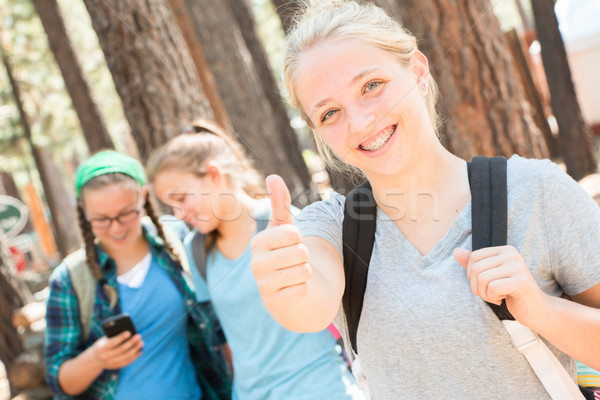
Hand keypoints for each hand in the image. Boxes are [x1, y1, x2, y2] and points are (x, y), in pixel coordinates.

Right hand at [89, 331, 143, 369]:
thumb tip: (129, 333)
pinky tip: (140, 351)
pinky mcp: (116, 367)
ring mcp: (111, 363)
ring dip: (135, 349)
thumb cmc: (102, 345)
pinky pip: (127, 362)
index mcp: (101, 348)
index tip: (129, 332)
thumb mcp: (104, 340)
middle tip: (139, 336)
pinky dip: (135, 356)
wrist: (95, 360)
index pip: (112, 343)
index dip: (121, 338)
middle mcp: (106, 357)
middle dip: (131, 342)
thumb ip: (113, 337)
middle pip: (121, 350)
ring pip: (126, 356)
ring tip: (141, 342)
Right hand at [251, 175, 311, 311]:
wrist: (288, 290)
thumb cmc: (285, 253)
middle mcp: (256, 263)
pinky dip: (304, 289)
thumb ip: (280, 202)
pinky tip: (293, 289)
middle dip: (304, 256)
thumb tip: (273, 176)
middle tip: (294, 262)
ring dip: (306, 273)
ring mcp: (263, 285)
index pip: (293, 233)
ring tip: (294, 274)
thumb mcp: (284, 227)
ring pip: (304, 271)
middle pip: (301, 252)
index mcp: (258, 242)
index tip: (291, 245)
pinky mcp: (274, 303)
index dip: (300, 239)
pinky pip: (302, 290)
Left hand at [454, 245, 548, 324]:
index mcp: (505, 250)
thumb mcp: (491, 276)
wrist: (537, 311)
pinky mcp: (521, 281)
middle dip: (477, 286)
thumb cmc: (512, 293)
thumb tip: (456, 251)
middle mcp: (512, 254)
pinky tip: (503, 299)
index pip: (474, 257)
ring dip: (485, 294)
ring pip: (482, 279)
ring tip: (497, 296)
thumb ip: (474, 264)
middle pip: (476, 268)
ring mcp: (518, 267)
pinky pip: (492, 288)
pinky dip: (493, 298)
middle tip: (491, 294)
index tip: (485, 284)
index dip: (472, 275)